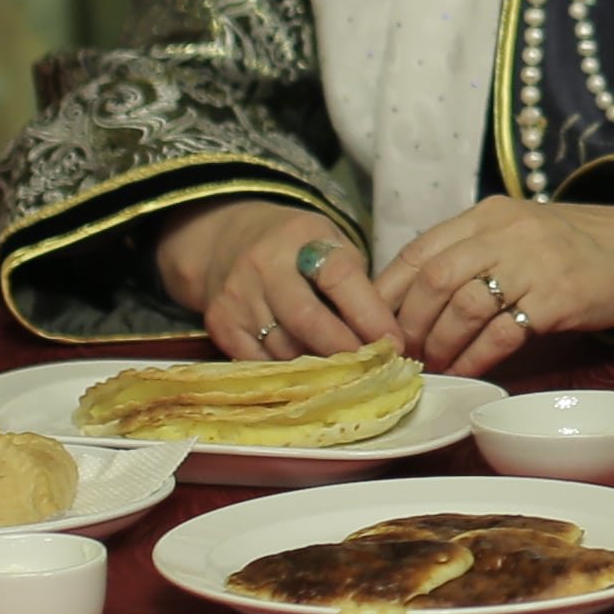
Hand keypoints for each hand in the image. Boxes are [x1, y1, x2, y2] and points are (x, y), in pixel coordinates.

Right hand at [149, 201, 403, 362]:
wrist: (225, 242)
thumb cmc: (296, 248)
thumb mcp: (330, 244)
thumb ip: (355, 284)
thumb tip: (386, 340)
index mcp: (301, 236)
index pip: (340, 277)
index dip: (370, 315)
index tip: (394, 344)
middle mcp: (263, 264)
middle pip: (307, 319)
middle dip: (343, 350)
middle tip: (370, 370)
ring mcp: (236, 295)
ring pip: (284, 348)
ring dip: (318, 368)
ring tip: (344, 376)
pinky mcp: (219, 324)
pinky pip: (259, 362)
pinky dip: (286, 374)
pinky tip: (306, 377)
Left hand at [372, 198, 613, 376]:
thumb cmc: (578, 249)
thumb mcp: (520, 234)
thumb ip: (472, 253)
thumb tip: (410, 303)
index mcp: (490, 214)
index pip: (419, 250)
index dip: (388, 293)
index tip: (376, 326)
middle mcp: (508, 232)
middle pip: (434, 280)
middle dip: (410, 324)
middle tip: (404, 354)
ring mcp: (535, 263)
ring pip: (463, 307)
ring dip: (440, 345)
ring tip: (435, 365)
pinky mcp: (559, 298)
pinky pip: (501, 334)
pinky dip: (476, 358)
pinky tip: (469, 370)